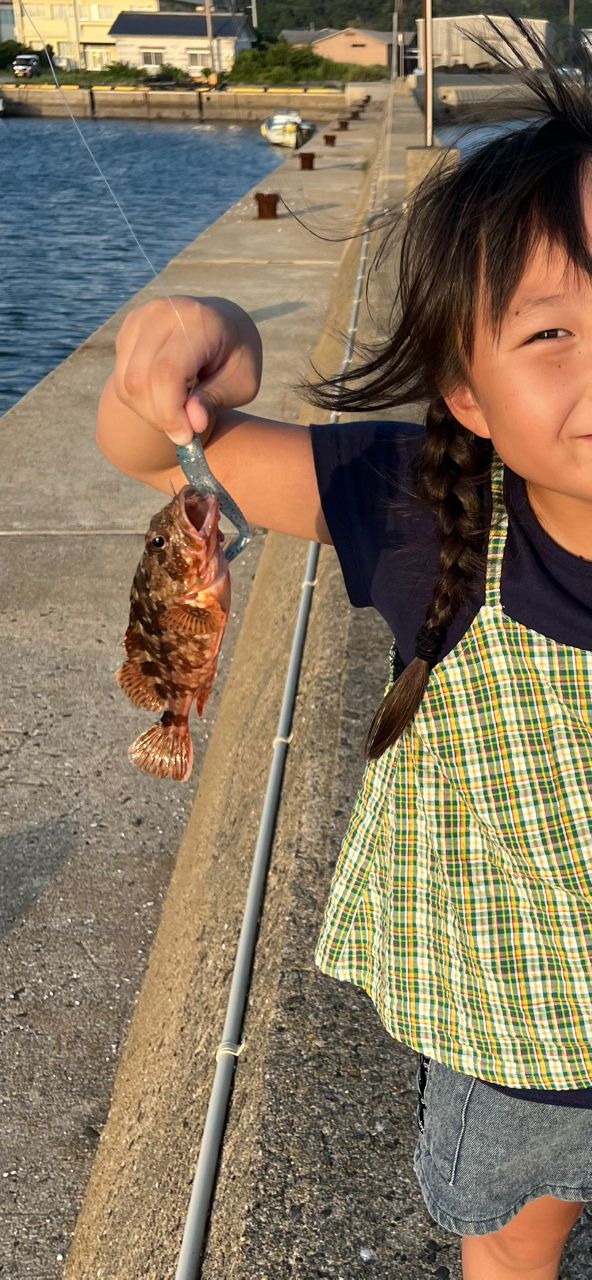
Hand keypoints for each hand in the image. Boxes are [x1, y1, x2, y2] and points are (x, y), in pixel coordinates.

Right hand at [112, 295, 262, 445]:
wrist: (224, 324)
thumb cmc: (236, 357)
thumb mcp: (242, 382)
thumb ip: (215, 400)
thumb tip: (193, 423)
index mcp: (199, 321)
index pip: (167, 372)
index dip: (170, 412)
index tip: (185, 438)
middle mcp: (164, 313)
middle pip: (140, 380)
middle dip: (159, 417)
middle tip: (183, 431)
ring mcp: (141, 318)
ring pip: (126, 382)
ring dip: (148, 411)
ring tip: (177, 413)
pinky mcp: (129, 329)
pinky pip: (121, 378)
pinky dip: (140, 400)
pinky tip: (165, 398)